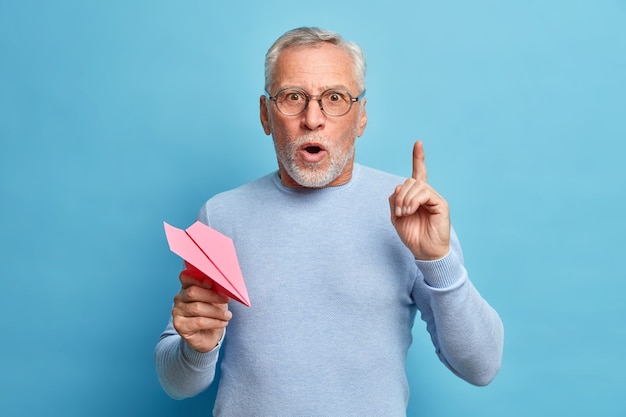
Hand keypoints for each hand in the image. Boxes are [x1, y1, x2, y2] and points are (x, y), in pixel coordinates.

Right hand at [172, 270, 231, 352]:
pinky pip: (199, 322)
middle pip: (193, 292)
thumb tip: (224, 284)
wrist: (208, 336)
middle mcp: (179, 298)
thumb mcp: (216, 300)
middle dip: (212, 296)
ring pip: (197, 308)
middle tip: (227, 300)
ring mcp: (177, 312)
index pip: (186, 277)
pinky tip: (223, 322)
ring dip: (216, 312)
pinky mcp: (179, 325)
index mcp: (187, 287)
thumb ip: (215, 290)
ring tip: (228, 315)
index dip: (197, 278)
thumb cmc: (212, 314)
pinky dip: (214, 322)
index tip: (211, 282)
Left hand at [389, 140, 450, 259]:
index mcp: (417, 196)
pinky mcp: (441, 204)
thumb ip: (395, 201)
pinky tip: (410, 211)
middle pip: (411, 181)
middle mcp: (427, 194)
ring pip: (416, 185)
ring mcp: (435, 198)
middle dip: (400, 195)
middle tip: (399, 211)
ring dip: (405, 199)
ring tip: (404, 213)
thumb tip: (398, 186)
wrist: (424, 251)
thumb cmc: (412, 235)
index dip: (418, 158)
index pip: (418, 173)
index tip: (418, 143)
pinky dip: (414, 201)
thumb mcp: (397, 217)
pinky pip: (425, 193)